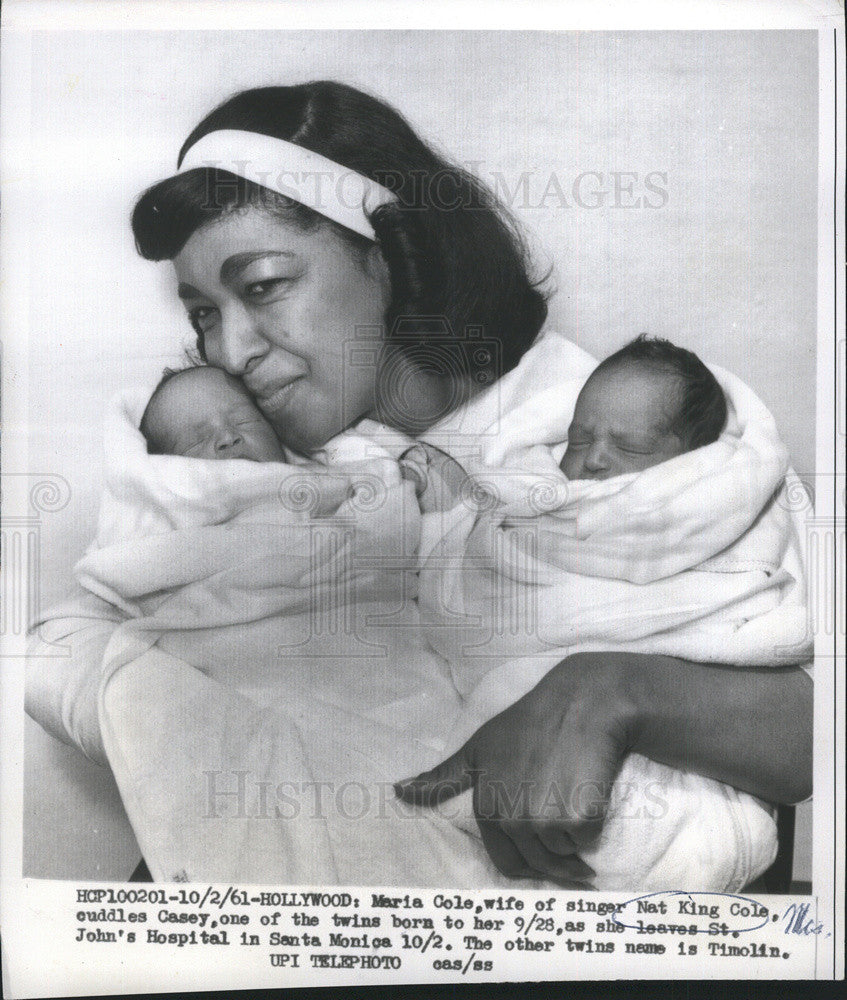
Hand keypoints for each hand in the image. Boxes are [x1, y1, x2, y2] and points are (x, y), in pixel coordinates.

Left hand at [396, 653, 636, 886]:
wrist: (579, 704)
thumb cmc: (527, 724)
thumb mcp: (477, 749)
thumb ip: (442, 778)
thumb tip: (398, 791)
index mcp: (488, 808)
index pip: (506, 861)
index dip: (526, 858)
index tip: (543, 850)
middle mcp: (513, 820)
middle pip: (537, 864)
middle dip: (554, 858)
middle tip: (566, 827)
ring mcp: (545, 820)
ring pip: (564, 854)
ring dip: (572, 842)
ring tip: (574, 801)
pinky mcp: (579, 818)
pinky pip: (586, 840)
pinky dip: (590, 827)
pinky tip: (589, 798)